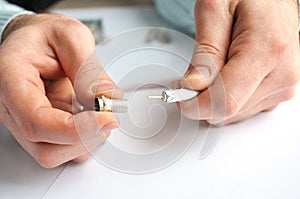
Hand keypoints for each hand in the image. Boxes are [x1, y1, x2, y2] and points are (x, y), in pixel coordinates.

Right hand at [0, 14, 122, 167]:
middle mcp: (13, 109)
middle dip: (86, 138)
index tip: (107, 117)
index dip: (76, 129)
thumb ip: (88, 69)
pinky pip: (65, 149)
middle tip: (109, 114)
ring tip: (100, 111)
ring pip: (56, 154)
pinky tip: (92, 116)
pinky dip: (86, 139)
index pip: (36, 122)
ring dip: (87, 140)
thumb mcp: (70, 37)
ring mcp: (26, 123)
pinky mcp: (42, 129)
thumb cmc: (44, 36)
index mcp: (10, 80)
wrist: (34, 41)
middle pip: (46, 149)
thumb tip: (105, 97)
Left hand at [173, 0, 299, 124]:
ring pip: (233, 114)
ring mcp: (282, 86)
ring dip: (215, 99)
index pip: (226, 100)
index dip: (197, 105)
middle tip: (191, 77)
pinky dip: (227, 98)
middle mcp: (282, 74)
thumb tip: (194, 86)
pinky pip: (243, 110)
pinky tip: (226, 77)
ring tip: (213, 70)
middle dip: (202, 99)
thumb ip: (205, 52)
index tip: (180, 97)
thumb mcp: (215, 11)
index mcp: (267, 50)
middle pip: (228, 110)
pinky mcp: (278, 92)